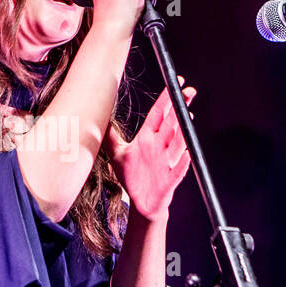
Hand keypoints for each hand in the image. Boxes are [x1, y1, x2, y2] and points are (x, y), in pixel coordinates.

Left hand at [103, 77, 195, 221]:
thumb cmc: (132, 177)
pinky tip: (187, 154)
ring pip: (178, 144)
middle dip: (180, 107)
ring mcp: (166, 163)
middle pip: (173, 123)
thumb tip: (97, 117)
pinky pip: (178, 171)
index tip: (176, 83)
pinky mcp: (169, 180)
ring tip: (188, 116)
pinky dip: (183, 163)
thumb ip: (109, 136)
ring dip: (183, 131)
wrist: (141, 203)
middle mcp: (159, 148)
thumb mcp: (117, 154)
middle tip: (188, 91)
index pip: (159, 114)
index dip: (166, 98)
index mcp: (148, 139)